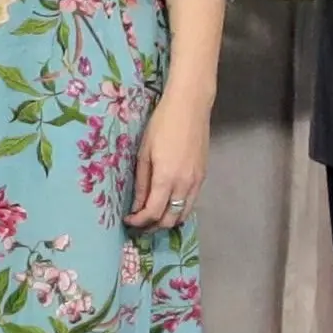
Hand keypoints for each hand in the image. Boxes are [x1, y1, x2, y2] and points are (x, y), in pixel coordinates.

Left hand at [128, 78, 214, 228]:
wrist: (190, 107)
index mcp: (166, 178)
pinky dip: (179, 209)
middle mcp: (184, 185)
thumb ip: (141, 182)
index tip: (128, 220)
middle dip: (153, 226)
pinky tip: (168, 202)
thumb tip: (137, 205)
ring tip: (153, 216)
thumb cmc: (162, 124)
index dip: (139, 221)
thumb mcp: (144, 152)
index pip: (153, 213)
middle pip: (170, 220)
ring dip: (167, 220)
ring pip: (183, 214)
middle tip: (139, 223)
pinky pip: (191, 202)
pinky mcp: (203, 176)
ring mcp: (197, 182)